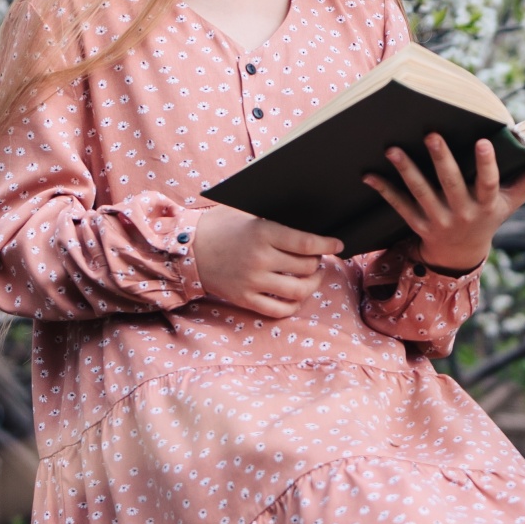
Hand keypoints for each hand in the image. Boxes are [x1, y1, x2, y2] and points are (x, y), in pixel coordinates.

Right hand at [192, 208, 340, 317]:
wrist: (186, 248)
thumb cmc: (221, 226)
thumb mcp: (248, 213)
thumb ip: (276, 219)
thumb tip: (313, 223)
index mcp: (262, 233)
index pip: (306, 243)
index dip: (327, 244)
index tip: (338, 245)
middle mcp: (259, 259)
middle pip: (306, 267)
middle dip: (318, 262)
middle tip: (317, 257)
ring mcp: (252, 282)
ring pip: (298, 291)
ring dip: (312, 284)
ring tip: (312, 277)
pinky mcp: (244, 299)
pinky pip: (279, 310)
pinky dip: (293, 305)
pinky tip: (296, 296)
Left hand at [363, 135, 524, 273]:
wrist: (462, 255)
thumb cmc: (490, 217)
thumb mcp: (512, 202)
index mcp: (487, 205)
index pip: (488, 183)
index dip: (486, 164)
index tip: (483, 142)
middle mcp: (463, 213)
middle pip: (451, 184)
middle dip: (442, 160)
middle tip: (431, 134)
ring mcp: (439, 221)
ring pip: (421, 193)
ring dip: (407, 171)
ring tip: (393, 148)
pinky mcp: (418, 226)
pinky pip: (400, 207)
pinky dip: (384, 191)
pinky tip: (369, 174)